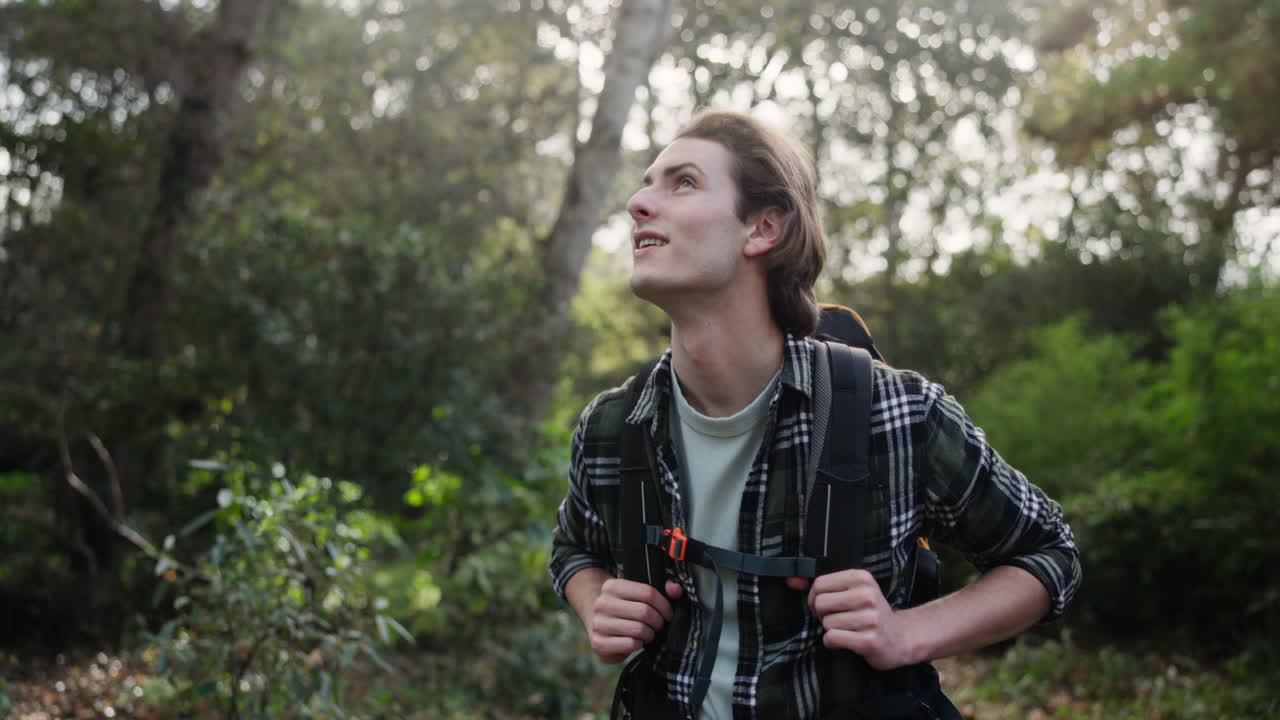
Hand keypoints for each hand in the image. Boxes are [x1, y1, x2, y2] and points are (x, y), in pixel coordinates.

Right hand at [587, 578, 683, 663]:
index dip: (664, 605)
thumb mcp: (639, 596)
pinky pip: (630, 644)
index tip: (667, 613)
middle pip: (644, 612)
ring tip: (647, 633)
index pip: (647, 592)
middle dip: (658, 622)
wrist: (600, 627)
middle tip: (658, 625)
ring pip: (638, 629)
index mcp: (612, 586)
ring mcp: (598, 623)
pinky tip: (636, 642)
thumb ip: (661, 590)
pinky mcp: (598, 643)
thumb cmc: (626, 611)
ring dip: (649, 634)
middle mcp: (602, 603)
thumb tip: (676, 590)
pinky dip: (638, 645)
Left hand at [788, 570, 915, 669]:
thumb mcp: (850, 592)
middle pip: (820, 603)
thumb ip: (820, 586)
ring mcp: (871, 619)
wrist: (899, 638)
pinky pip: (833, 638)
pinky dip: (834, 642)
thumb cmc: (869, 613)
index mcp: (861, 578)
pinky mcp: (870, 640)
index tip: (827, 605)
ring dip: (831, 630)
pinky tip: (848, 640)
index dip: (816, 598)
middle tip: (838, 619)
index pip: (820, 584)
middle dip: (823, 615)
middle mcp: (867, 595)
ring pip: (826, 623)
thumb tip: (791, 581)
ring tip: (848, 629)